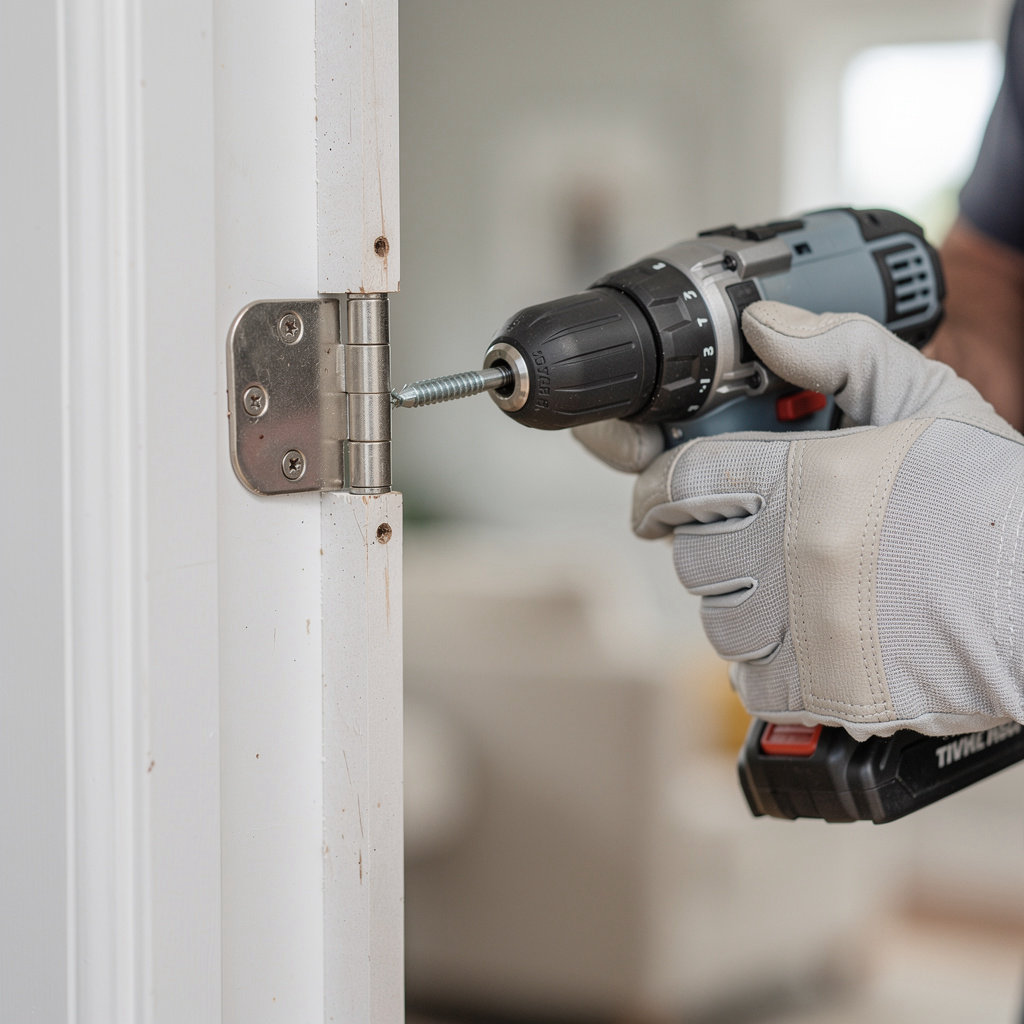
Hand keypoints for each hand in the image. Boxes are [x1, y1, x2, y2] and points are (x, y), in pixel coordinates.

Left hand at [631, 300, 1023, 739]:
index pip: (681, 481)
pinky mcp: (826, 691)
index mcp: (811, 479)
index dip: (661, 488)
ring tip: (783, 589)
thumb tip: (762, 324)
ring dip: (738, 605)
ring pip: (717, 620)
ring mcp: (808, 630)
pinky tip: (800, 639)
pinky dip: (763, 664)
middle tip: (745, 539)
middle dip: (707, 544)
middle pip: (691, 554)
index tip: (662, 499)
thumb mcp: (927, 399)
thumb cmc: (991, 498)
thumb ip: (840, 350)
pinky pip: (749, 681)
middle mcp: (797, 557)